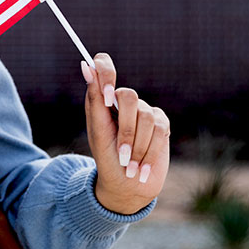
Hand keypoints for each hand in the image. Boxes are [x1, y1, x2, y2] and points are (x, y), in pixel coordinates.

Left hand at [82, 53, 170, 214]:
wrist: (126, 184)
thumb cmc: (106, 155)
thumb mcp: (97, 129)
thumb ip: (94, 98)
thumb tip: (85, 65)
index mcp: (104, 98)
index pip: (103, 65)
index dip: (106, 73)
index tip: (106, 97)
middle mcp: (125, 101)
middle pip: (128, 96)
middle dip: (124, 130)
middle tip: (121, 153)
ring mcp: (145, 112)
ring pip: (146, 117)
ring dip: (136, 146)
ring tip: (129, 163)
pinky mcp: (162, 126)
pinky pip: (160, 130)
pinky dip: (149, 152)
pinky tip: (141, 168)